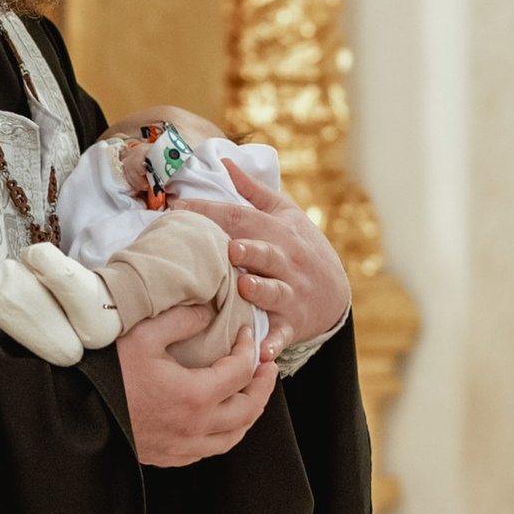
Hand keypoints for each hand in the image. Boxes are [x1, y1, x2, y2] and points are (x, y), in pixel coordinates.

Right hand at [118, 299, 280, 466]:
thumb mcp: (143, 334)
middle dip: (263, 386)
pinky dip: (225, 432)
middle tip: (266, 366)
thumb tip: (206, 312)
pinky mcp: (169, 457)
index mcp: (195, 396)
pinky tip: (219, 418)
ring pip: (234, 436)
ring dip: (248, 413)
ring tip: (250, 392)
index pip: (241, 372)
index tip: (247, 335)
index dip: (250, 350)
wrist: (75, 412)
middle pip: (249, 409)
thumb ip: (181, 319)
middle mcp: (196, 427)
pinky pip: (210, 449)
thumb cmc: (105, 373)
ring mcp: (183, 447)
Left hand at [178, 155, 349, 358]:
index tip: (177, 207)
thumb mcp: (285, 214)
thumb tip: (224, 161)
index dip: (210, 211)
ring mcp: (290, 293)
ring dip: (260, 290)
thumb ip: (252, 191)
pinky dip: (273, 344)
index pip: (240, 217)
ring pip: (274, 291)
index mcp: (277, 231)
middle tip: (226, 247)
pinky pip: (282, 334)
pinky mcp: (292, 323)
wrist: (336, 292)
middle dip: (247, 249)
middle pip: (264, 253)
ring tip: (244, 287)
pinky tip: (261, 352)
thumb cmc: (301, 248)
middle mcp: (284, 261)